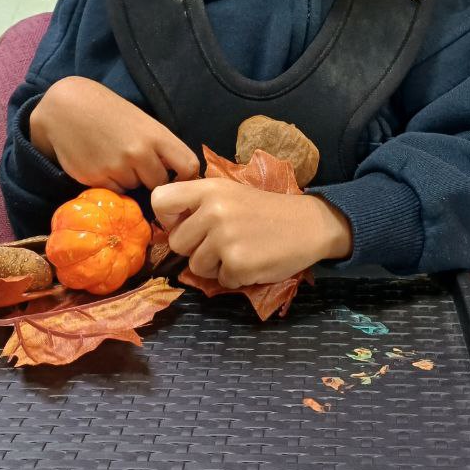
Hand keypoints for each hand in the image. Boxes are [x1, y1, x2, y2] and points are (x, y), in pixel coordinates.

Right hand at [29, 77, 199, 191]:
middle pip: (159, 183)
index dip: (186, 177)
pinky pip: (114, 191)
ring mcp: (117, 167)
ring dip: (128, 179)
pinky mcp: (95, 178)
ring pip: (134, 187)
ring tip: (113, 157)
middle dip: (151, 179)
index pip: (189, 166)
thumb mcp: (142, 122)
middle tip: (136, 164)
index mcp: (156, 135)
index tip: (178, 179)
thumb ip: (159, 146)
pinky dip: (110, 183)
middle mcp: (139, 152)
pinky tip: (100, 164)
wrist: (67, 108)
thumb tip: (181, 174)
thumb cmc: (109, 112)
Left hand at [151, 178, 352, 286]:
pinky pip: (220, 281)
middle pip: (176, 242)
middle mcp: (213, 211)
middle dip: (195, 248)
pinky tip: (253, 261)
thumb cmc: (265, 210)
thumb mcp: (230, 193)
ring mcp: (225, 239)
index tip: (185, 223)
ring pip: (195, 266)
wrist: (308, 224)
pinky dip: (235, 277)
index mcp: (209, 188)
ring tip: (240, 250)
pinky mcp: (238, 264)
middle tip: (221, 241)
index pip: (160, 200)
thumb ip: (199, 204)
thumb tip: (168, 228)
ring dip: (215, 265)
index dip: (167, 217)